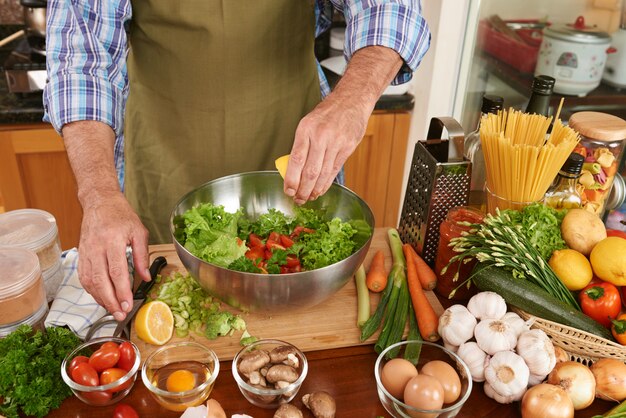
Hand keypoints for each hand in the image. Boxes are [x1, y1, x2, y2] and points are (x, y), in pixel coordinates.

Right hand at [78, 191, 149, 320]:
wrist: (99, 202)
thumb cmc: (121, 215)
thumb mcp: (139, 231)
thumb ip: (143, 255)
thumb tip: (147, 277)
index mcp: (113, 240)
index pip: (117, 271)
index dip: (122, 291)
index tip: (128, 304)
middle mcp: (97, 247)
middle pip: (101, 280)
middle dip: (111, 301)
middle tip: (121, 315)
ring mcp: (86, 252)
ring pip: (90, 281)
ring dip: (101, 299)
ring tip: (113, 310)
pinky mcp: (81, 255)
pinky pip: (84, 277)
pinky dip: (92, 291)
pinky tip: (102, 298)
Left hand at [284, 96, 368, 203]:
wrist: (351, 100)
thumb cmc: (326, 113)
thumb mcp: (308, 124)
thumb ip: (302, 145)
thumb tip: (293, 171)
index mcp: (306, 129)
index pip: (296, 160)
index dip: (292, 179)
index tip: (288, 191)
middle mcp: (320, 136)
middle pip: (310, 171)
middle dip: (303, 189)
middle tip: (298, 200)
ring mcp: (336, 142)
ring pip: (323, 173)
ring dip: (315, 189)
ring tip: (309, 197)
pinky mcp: (348, 147)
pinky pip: (334, 170)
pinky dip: (327, 183)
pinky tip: (320, 190)